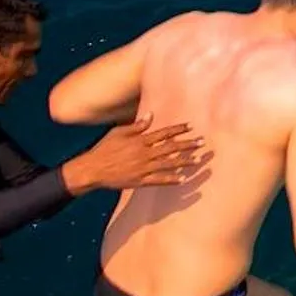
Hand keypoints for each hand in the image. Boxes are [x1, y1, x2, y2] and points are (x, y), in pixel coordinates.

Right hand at [63, 120, 208, 194]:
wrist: (92, 169)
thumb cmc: (104, 149)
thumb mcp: (118, 132)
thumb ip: (136, 126)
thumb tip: (151, 115)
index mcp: (140, 140)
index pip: (164, 133)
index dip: (178, 129)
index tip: (191, 126)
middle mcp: (144, 154)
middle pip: (170, 148)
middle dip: (187, 144)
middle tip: (202, 142)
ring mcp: (143, 168)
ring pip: (168, 164)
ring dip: (184, 162)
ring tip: (198, 160)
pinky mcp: (140, 181)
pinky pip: (159, 180)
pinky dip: (171, 179)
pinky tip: (183, 179)